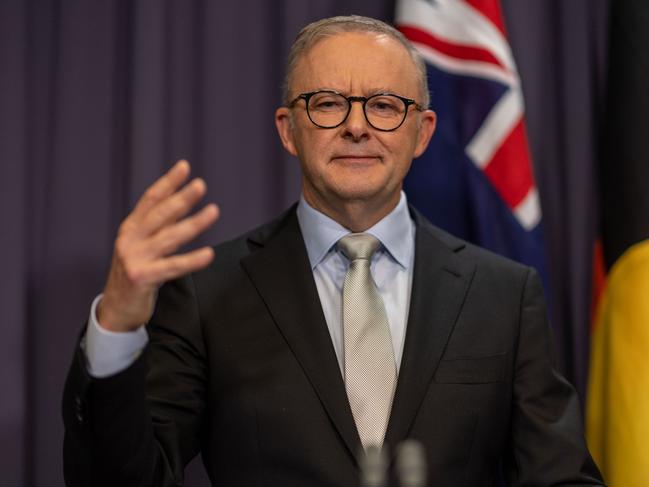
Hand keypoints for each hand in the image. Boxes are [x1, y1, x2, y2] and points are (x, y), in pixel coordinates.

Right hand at [97, 160, 218, 331]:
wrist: (115, 310)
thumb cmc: (135, 274)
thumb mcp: (142, 246)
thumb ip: (158, 227)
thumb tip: (181, 202)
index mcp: (130, 229)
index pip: (150, 200)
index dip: (167, 182)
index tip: (184, 167)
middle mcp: (130, 240)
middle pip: (159, 214)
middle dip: (181, 198)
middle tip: (200, 185)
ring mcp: (135, 258)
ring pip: (169, 237)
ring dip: (193, 223)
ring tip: (213, 211)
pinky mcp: (142, 277)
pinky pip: (172, 266)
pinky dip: (192, 260)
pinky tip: (208, 254)